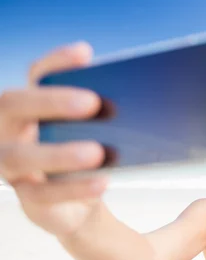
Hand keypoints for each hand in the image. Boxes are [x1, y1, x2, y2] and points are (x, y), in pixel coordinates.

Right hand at [0, 42, 106, 236]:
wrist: (81, 206)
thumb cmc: (88, 158)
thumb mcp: (98, 133)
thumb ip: (106, 113)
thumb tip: (139, 90)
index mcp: (31, 106)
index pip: (36, 74)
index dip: (56, 62)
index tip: (85, 53)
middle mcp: (10, 130)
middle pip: (13, 105)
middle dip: (50, 101)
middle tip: (93, 102)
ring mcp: (13, 166)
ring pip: (19, 155)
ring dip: (58, 152)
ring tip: (97, 152)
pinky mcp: (29, 198)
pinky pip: (43, 194)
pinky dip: (73, 188)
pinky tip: (102, 182)